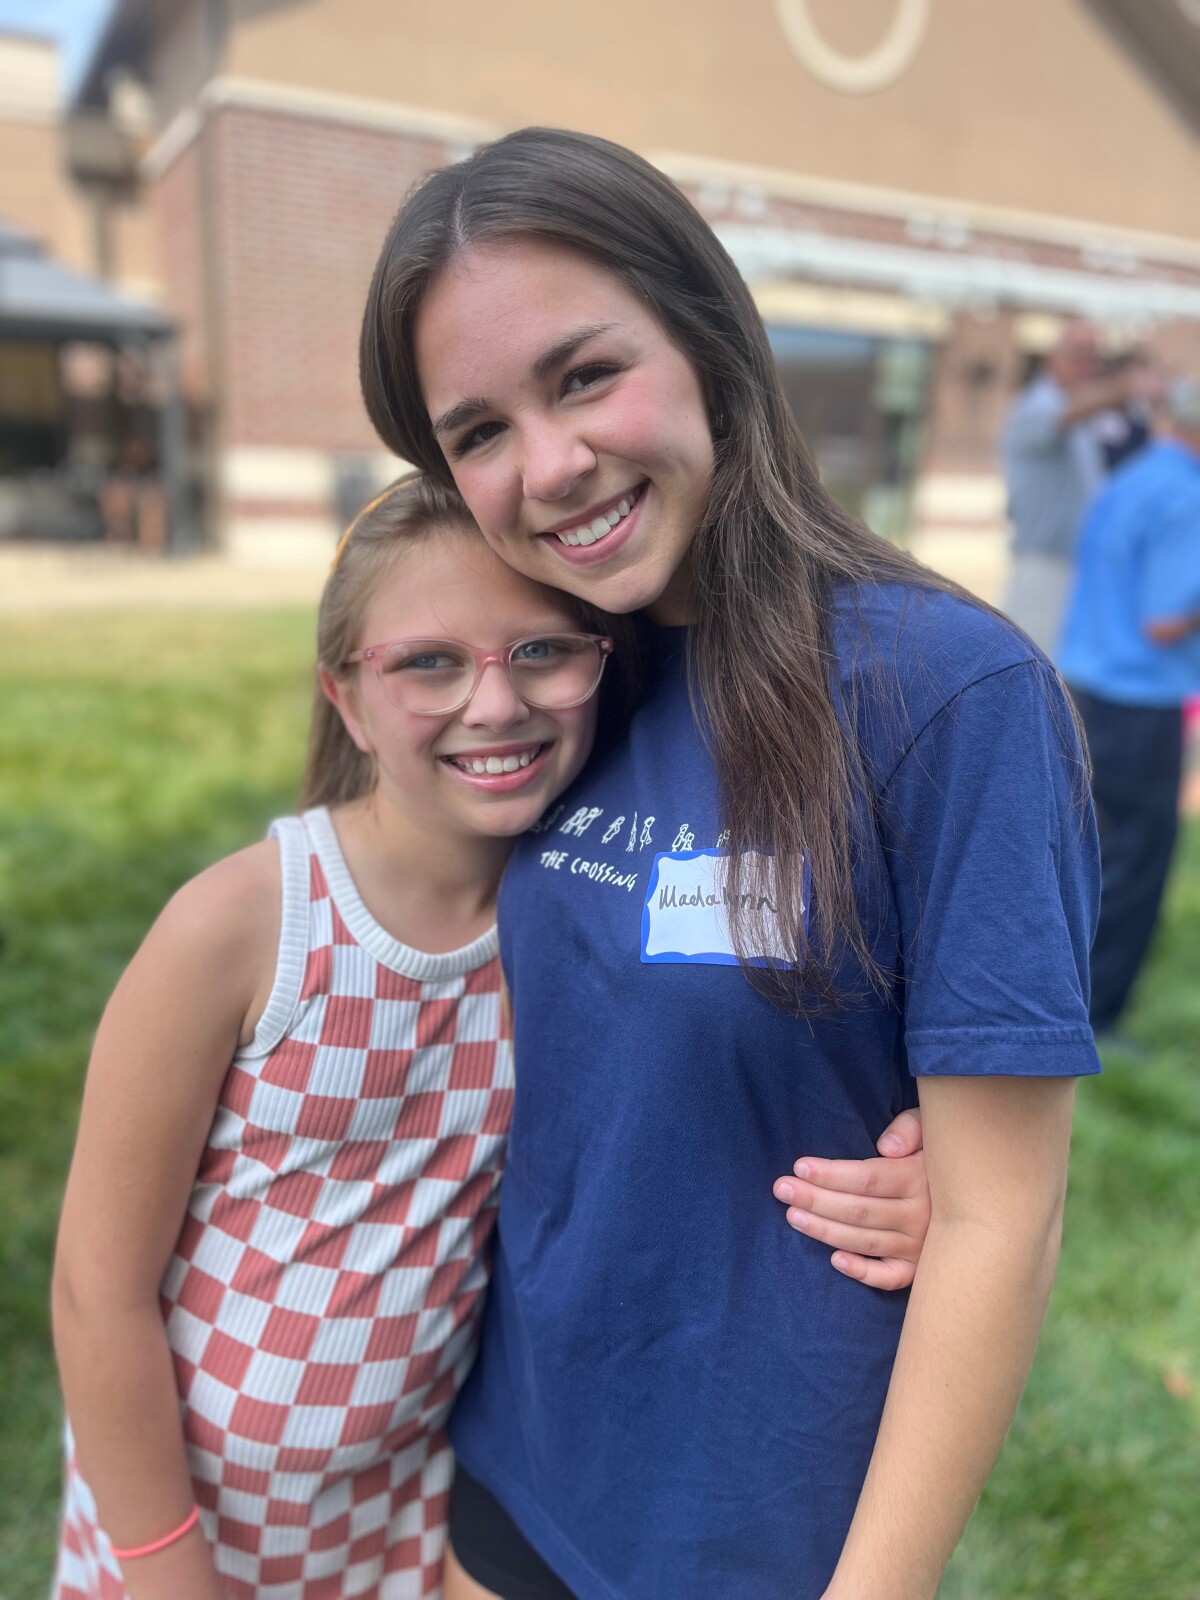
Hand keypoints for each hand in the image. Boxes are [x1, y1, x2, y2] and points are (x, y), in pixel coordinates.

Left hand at [772, 1109, 928, 1290]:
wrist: (983, 1195)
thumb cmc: (945, 1154)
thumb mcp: (934, 1129)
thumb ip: (910, 1129)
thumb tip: (885, 1147)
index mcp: (920, 1178)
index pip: (868, 1179)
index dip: (831, 1174)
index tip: (799, 1167)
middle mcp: (921, 1216)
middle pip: (859, 1211)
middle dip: (816, 1200)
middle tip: (781, 1189)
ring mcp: (921, 1246)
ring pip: (865, 1242)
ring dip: (826, 1231)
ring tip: (793, 1216)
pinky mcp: (920, 1268)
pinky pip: (891, 1278)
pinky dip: (864, 1273)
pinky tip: (836, 1261)